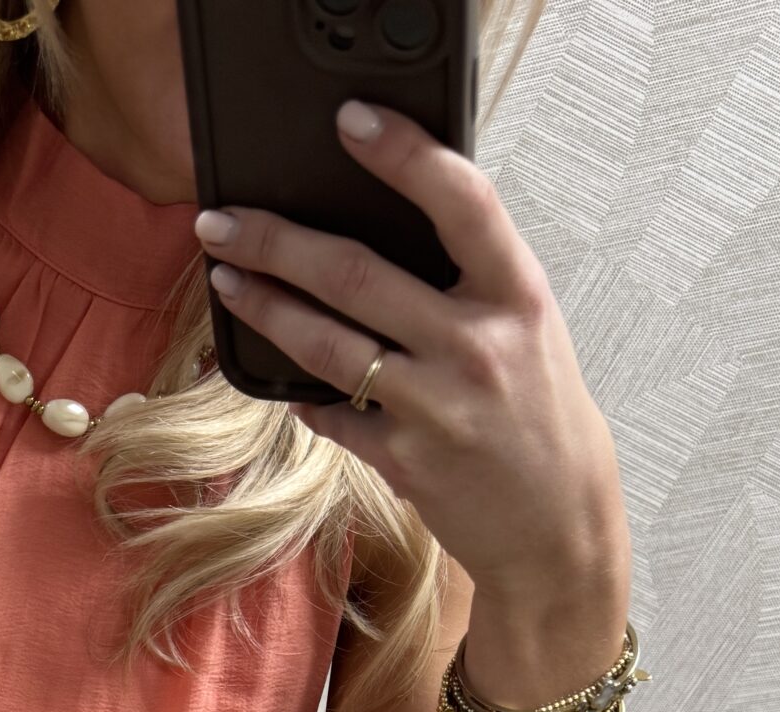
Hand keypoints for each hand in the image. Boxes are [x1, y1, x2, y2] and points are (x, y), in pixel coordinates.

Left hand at [194, 100, 629, 609]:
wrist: (557, 522)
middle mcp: (477, 345)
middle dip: (276, 242)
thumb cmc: (536, 415)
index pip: (460, 200)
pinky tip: (287, 381)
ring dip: (266, 310)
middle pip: (358, 274)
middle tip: (223, 222)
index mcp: (515, 294)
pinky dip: (305, 396)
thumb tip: (385, 233)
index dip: (403, 153)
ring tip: (227, 281)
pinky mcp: (406, 462)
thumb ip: (468, 281)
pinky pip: (334, 416)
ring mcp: (438, 406)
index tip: (351, 121)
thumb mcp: (525, 328)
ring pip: (329, 345)